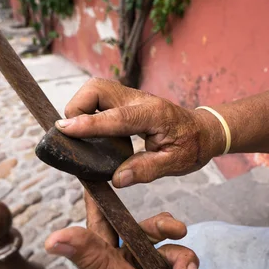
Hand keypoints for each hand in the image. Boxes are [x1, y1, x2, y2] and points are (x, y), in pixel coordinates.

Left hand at [45, 201, 209, 268]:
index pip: (100, 223)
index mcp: (107, 265)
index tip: (99, 173)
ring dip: (185, 260)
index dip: (99, 200)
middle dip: (164, 228)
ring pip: (171, 248)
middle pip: (145, 230)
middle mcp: (127, 268)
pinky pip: (186, 267)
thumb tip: (52, 237)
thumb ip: (92, 260)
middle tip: (180, 229)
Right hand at [55, 78, 223, 186]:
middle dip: (77, 106)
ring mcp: (131, 97)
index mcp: (153, 115)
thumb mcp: (175, 164)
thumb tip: (116, 180)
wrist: (203, 130)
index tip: (65, 129)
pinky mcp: (126, 100)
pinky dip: (88, 110)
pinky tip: (91, 131)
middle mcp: (140, 100)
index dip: (89, 124)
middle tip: (73, 134)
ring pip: (95, 89)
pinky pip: (99, 98)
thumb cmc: (191, 147)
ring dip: (80, 107)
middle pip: (97, 88)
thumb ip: (146, 169)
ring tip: (80, 134)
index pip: (116, 117)